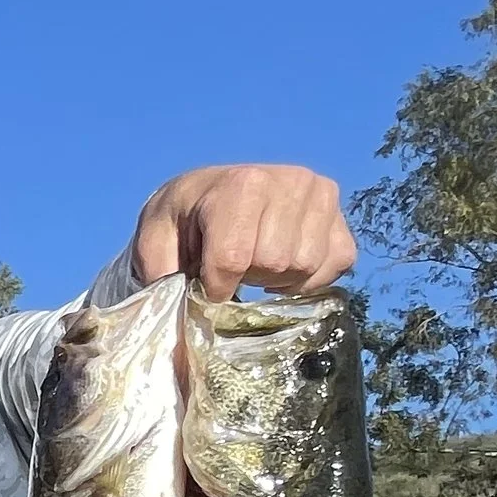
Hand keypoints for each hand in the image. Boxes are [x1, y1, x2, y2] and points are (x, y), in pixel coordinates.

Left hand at [132, 164, 355, 302]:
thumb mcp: (155, 241)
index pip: (234, 257)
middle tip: (234, 264)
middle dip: (247, 276)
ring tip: (257, 261)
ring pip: (304, 267)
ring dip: (276, 277)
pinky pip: (336, 265)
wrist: (210, 195)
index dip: (215, 286)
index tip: (205, 284)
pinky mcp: (341, 219)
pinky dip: (307, 279)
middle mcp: (290, 181)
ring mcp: (322, 197)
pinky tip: (283, 267)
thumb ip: (161, 273)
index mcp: (241, 183)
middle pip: (273, 263)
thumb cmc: (182, 221)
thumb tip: (181, 316)